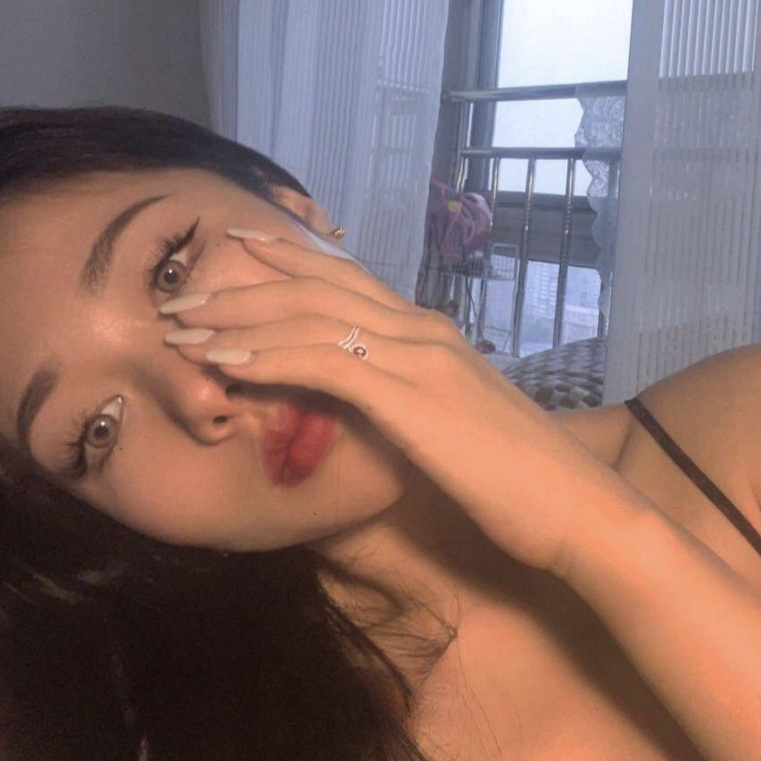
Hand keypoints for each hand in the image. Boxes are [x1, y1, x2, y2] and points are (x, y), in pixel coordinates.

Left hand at [164, 233, 641, 577]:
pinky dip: (267, 358)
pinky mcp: (412, 396)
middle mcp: (422, 329)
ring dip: (238, 319)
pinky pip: (324, 362)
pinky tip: (224, 362)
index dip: (287, 262)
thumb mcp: (455, 428)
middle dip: (243, 285)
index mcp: (432, 335)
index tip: (237, 253)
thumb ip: (411, 405)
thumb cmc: (522, 481)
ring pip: (311, 316)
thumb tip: (369, 407)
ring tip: (182, 324)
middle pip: (317, 287)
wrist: (578, 507)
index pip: (348, 282)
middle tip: (184, 291)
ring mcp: (419, 357)